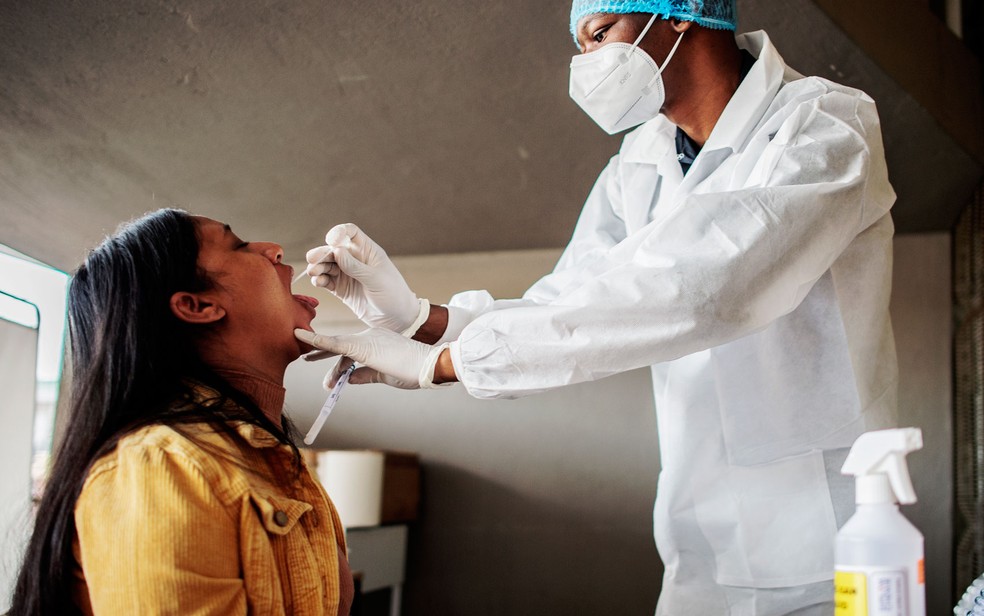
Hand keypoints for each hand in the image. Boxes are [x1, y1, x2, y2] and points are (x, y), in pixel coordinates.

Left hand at [295, 328, 448, 389]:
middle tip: (305, 357)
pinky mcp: (364, 345)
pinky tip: (304, 338)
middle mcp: (371, 336)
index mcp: (377, 342)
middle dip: (322, 353)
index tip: (325, 362)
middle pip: (341, 346)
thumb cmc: (415, 370)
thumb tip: (348, 380)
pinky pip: (335, 343)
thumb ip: (365, 376)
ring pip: (337, 347)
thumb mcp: (385, 375)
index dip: (337, 360)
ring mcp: (367, 339)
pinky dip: (318, 340)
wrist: (431, 364)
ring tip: (311, 367)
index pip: (352, 351)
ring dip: (322, 359)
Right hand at [304, 224, 426, 333]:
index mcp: (367, 250)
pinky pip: (326, 281)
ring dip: (318, 267)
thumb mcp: (376, 279)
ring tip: (314, 273)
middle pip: (333, 250)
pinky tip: (318, 282)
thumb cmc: (393, 294)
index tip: (332, 240)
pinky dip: (320, 280)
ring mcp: (347, 274)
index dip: (339, 232)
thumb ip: (355, 266)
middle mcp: (355, 259)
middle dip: (322, 253)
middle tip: (313, 259)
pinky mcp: (341, 289)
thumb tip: (336, 251)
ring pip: (327, 265)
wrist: (397, 318)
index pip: (350, 232)